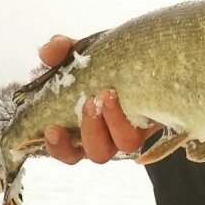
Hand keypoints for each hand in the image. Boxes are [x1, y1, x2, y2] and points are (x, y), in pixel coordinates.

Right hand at [38, 35, 160, 164]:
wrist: (144, 52)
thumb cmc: (104, 61)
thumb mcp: (80, 54)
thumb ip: (61, 52)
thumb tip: (47, 51)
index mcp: (83, 127)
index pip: (67, 150)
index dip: (58, 147)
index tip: (52, 129)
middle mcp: (109, 135)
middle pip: (98, 153)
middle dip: (91, 131)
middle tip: (88, 104)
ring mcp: (135, 128)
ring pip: (126, 144)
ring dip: (114, 121)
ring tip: (107, 94)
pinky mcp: (156, 119)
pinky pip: (149, 127)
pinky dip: (138, 111)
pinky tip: (132, 93)